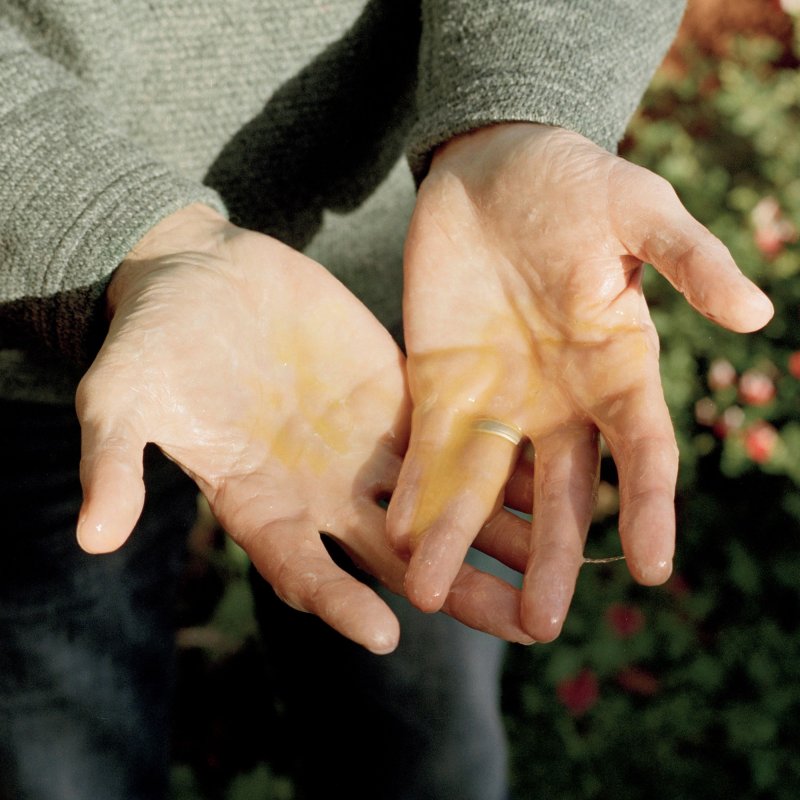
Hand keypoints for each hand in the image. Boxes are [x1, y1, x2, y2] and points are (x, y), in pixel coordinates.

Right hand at [75, 204, 532, 652]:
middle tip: (522, 625)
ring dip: (498, 533)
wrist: (201, 272)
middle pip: (398, 556)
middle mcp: (323, 486)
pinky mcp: (396, 394)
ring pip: (442, 502)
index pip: (303, 568)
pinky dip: (496, 458)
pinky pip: (453, 435)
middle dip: (458, 590)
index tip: (386, 631)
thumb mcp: (122, 395)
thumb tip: (92, 535)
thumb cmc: (153, 336)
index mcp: (259, 501)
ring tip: (560, 562)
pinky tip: (547, 470)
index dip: (336, 602)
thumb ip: (116, 459)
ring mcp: (366, 443)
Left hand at [387, 123, 773, 640]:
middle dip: (545, 555)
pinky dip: (416, 488)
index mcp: (618, 367)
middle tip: (535, 624)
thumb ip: (689, 261)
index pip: (642, 452)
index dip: (648, 507)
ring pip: (484, 484)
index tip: (649, 567)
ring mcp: (496, 397)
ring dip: (462, 539)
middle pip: (557, 493)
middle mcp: (560, 400)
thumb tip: (756, 313)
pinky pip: (428, 446)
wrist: (492, 169)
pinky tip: (399, 532)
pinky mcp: (440, 383)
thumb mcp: (641, 209)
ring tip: (434, 595)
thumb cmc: (576, 182)